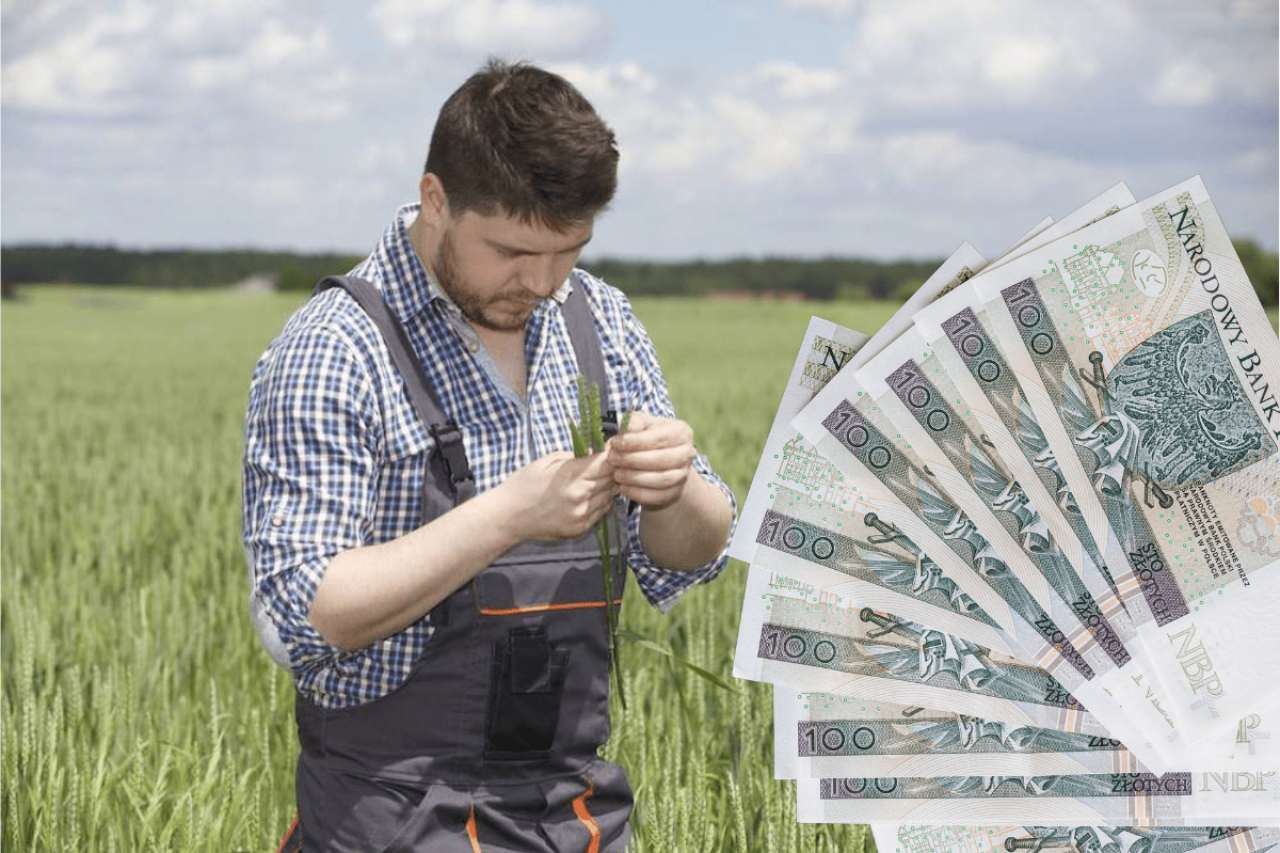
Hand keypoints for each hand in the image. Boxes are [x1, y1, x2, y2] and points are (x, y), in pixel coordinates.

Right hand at [497, 450, 618, 541]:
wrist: (507, 517)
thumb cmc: (522, 486)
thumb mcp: (546, 462)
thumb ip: (573, 456)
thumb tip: (593, 452)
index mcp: (571, 476)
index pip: (605, 462)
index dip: (611, 454)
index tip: (610, 449)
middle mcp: (580, 496)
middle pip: (612, 479)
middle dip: (612, 469)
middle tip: (607, 463)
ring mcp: (581, 515)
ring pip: (610, 496)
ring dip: (608, 487)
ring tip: (597, 480)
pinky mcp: (580, 529)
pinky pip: (601, 512)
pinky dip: (601, 502)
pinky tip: (590, 496)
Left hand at [607, 410, 695, 510]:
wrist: (657, 462)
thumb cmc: (646, 438)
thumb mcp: (641, 424)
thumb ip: (633, 422)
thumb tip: (625, 425)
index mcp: (681, 431)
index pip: (658, 437)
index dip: (634, 441)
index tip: (614, 443)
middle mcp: (687, 453)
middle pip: (662, 459)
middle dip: (632, 460)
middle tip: (612, 459)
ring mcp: (683, 474)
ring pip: (662, 479)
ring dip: (635, 478)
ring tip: (616, 474)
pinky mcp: (676, 492)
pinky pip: (659, 496)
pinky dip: (639, 493)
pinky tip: (623, 487)